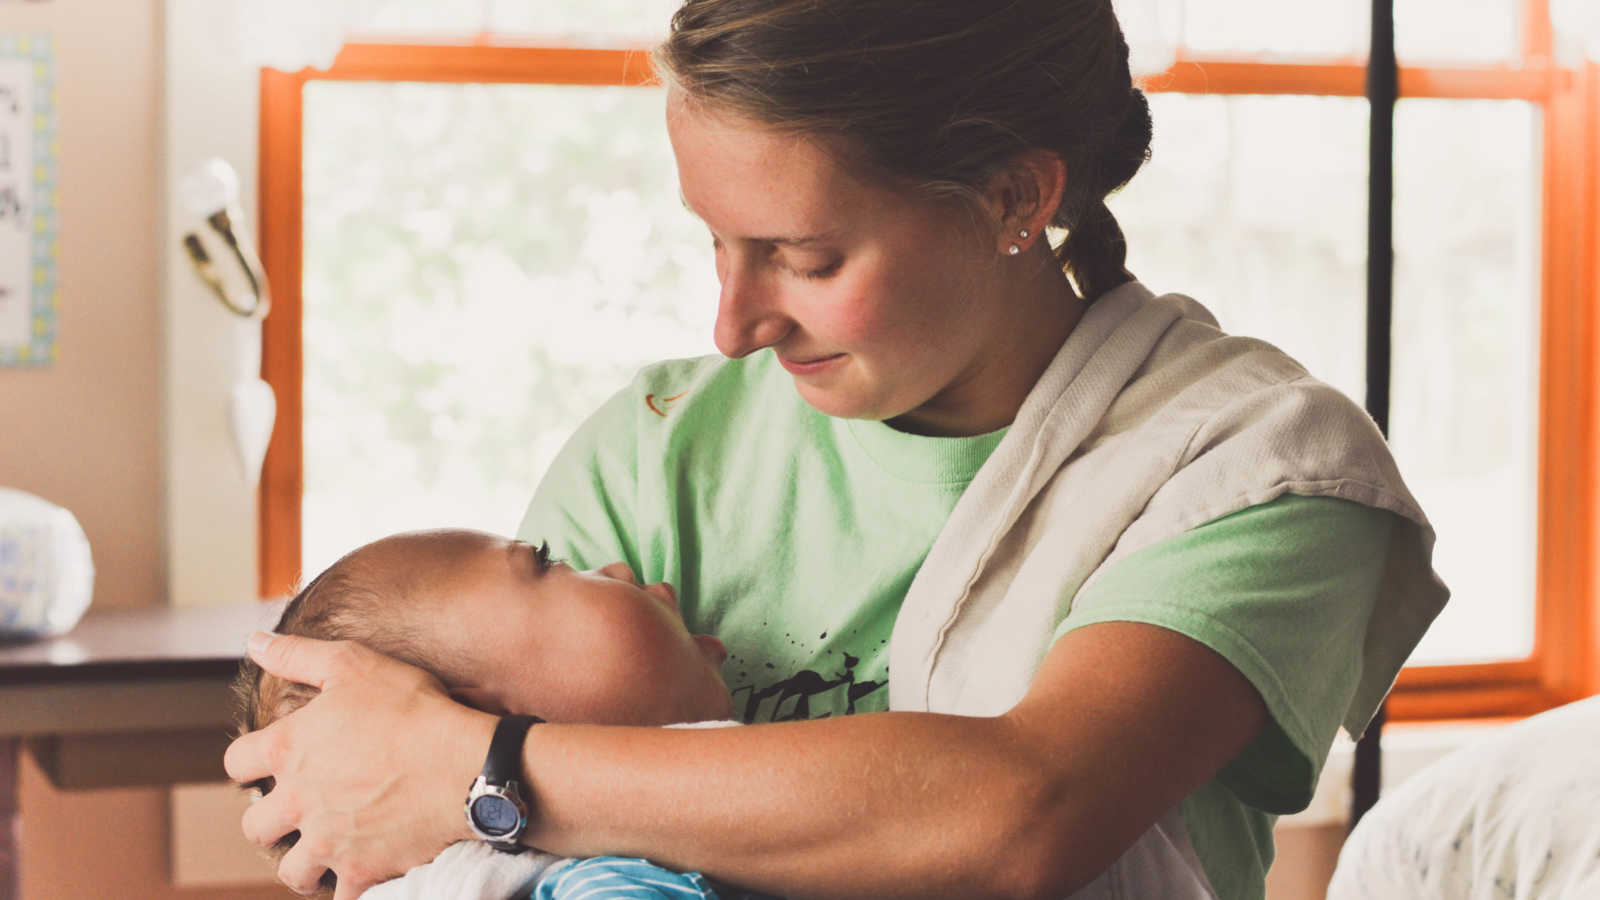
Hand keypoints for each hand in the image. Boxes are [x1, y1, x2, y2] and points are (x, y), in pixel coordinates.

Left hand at [223, 631, 497, 898]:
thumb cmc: (413, 709)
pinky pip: (341, 896)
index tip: (265, 764)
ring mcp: (327, 843)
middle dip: (271, 820)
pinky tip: (364, 870)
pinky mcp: (360, 872)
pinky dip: (349, 887)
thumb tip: (254, 642)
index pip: (237, 762)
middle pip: (255, 826)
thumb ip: (299, 655)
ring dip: (304, 860)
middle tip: (298, 811)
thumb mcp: (355, 665)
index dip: (249, 762)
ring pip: (292, 870)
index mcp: (288, 749)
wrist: (464, 765)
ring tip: (326, 849)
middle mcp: (297, 801)